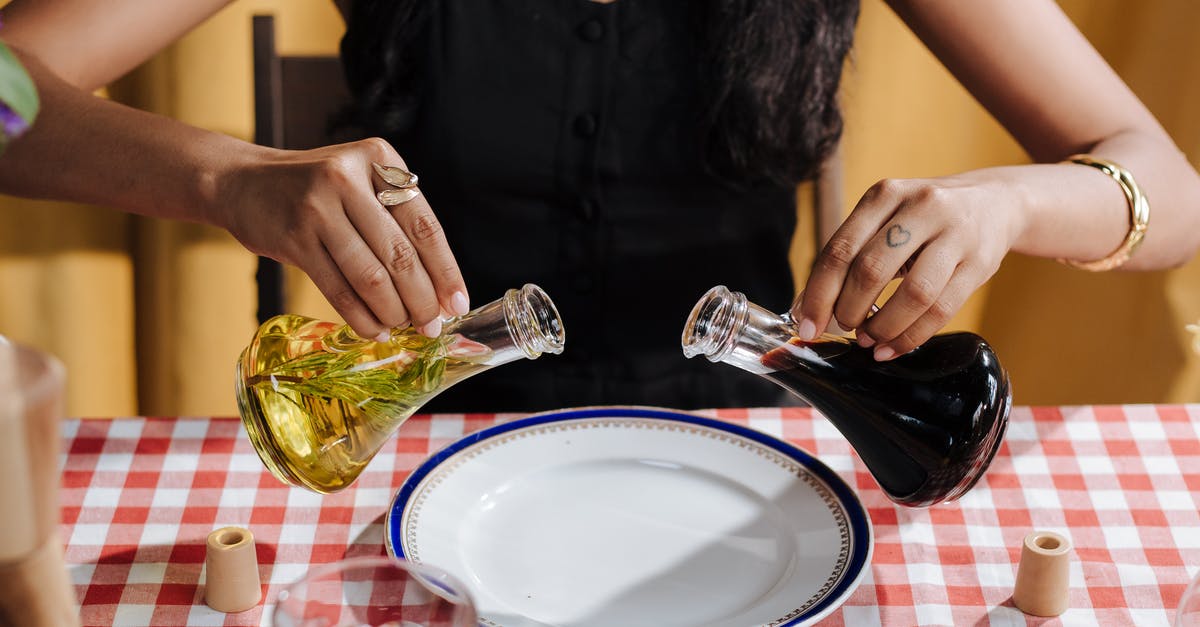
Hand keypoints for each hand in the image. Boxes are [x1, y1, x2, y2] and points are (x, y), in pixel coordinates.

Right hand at [214, 137, 468, 339]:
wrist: (242, 182)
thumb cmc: (315, 190)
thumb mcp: (360, 184)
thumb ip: (397, 222)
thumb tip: (439, 289)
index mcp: (378, 158)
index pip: (425, 224)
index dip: (445, 270)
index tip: (457, 303)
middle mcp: (348, 177)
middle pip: (400, 254)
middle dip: (422, 299)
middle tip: (432, 326)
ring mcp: (317, 207)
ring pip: (370, 276)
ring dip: (393, 311)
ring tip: (403, 328)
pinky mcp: (293, 238)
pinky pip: (338, 289)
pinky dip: (361, 316)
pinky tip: (374, 329)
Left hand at [793, 173, 1024, 359]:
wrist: (995, 203)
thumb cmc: (923, 220)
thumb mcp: (885, 221)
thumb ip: (848, 257)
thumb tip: (805, 307)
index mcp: (885, 194)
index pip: (840, 249)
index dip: (819, 293)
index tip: (806, 326)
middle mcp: (921, 206)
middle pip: (871, 270)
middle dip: (849, 310)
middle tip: (843, 328)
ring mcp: (955, 233)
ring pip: (912, 293)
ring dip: (882, 327)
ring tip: (868, 340)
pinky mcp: (980, 261)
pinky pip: (941, 309)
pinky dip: (912, 336)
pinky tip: (894, 346)